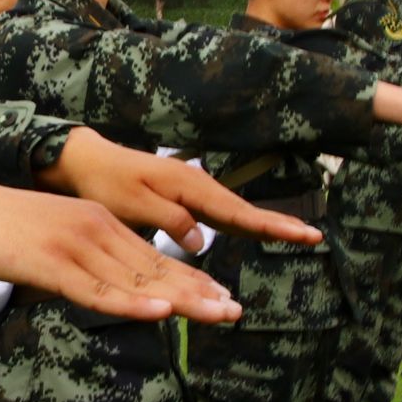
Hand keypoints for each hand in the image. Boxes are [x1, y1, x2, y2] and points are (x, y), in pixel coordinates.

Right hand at [0, 161, 243, 322]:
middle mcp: (98, 231)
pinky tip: (161, 311)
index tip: (223, 298)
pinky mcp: (51, 264)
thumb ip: (85, 262)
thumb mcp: (56, 242)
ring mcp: (76, 246)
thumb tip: (108, 285)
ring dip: (182, 299)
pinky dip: (132, 302)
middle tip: (236, 310)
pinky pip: (97, 290)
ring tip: (219, 312)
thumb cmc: (3, 229)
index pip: (154, 258)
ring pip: (137, 280)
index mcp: (101, 225)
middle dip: (199, 291)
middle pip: (156, 268)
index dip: (191, 280)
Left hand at [40, 129, 321, 253]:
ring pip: (235, 212)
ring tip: (297, 234)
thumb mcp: (132, 203)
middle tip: (314, 235)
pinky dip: (241, 223)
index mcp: (188, 186)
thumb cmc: (105, 182)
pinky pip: (219, 214)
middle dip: (279, 223)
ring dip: (265, 224)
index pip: (236, 211)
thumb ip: (168, 219)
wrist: (87, 161)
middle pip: (245, 210)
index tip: (301, 232)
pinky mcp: (184, 198)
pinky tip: (254, 231)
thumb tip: (202, 241)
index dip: (270, 225)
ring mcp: (192, 191)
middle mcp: (197, 186)